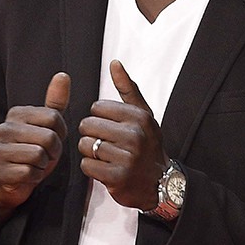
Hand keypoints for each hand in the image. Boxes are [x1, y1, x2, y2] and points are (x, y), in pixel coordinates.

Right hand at [0, 72, 70, 226]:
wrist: (11, 180)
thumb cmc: (32, 150)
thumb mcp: (46, 125)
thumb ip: (55, 101)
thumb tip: (63, 75)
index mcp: (17, 113)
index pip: (54, 117)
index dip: (60, 133)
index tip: (51, 138)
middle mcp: (4, 128)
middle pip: (49, 137)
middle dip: (53, 150)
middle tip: (44, 154)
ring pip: (39, 155)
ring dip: (44, 164)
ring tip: (35, 163)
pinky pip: (31, 173)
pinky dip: (35, 176)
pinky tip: (27, 174)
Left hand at [78, 60, 168, 209]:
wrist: (160, 182)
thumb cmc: (148, 145)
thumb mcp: (144, 114)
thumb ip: (127, 88)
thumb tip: (114, 63)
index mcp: (139, 116)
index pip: (97, 107)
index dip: (99, 118)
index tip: (112, 128)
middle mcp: (134, 134)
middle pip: (88, 125)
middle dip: (92, 134)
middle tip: (107, 143)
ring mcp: (126, 156)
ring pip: (85, 145)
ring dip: (91, 152)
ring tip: (106, 156)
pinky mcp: (117, 177)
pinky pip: (86, 165)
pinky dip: (91, 168)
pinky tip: (104, 168)